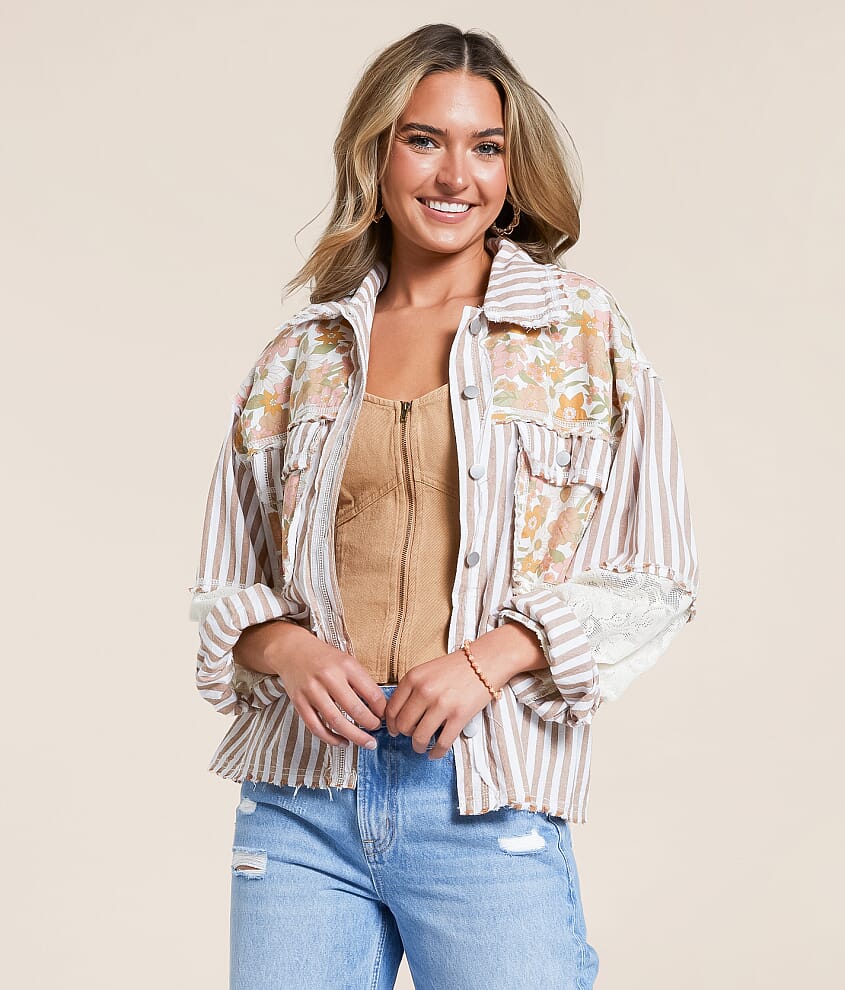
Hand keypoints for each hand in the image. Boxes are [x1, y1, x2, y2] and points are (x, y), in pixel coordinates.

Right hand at [269, 634, 386, 749]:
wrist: (291, 650)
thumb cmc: (323, 657)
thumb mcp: (346, 660)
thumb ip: (360, 681)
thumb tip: (378, 707)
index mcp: (345, 665)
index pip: (371, 692)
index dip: (381, 709)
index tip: (384, 715)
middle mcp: (328, 677)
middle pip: (355, 710)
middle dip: (370, 724)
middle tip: (377, 730)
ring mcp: (312, 691)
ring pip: (336, 722)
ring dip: (354, 736)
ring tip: (366, 742)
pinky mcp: (299, 702)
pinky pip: (316, 727)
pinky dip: (331, 739)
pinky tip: (343, 742)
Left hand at [384, 649, 497, 758]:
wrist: (486, 660)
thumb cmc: (457, 667)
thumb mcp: (427, 671)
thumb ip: (413, 689)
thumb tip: (400, 716)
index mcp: (414, 677)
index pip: (392, 709)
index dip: (391, 724)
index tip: (394, 730)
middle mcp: (425, 690)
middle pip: (403, 725)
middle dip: (405, 735)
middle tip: (411, 736)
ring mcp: (442, 704)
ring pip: (419, 737)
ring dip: (418, 746)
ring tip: (422, 747)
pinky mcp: (459, 716)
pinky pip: (442, 743)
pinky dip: (436, 753)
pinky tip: (435, 753)